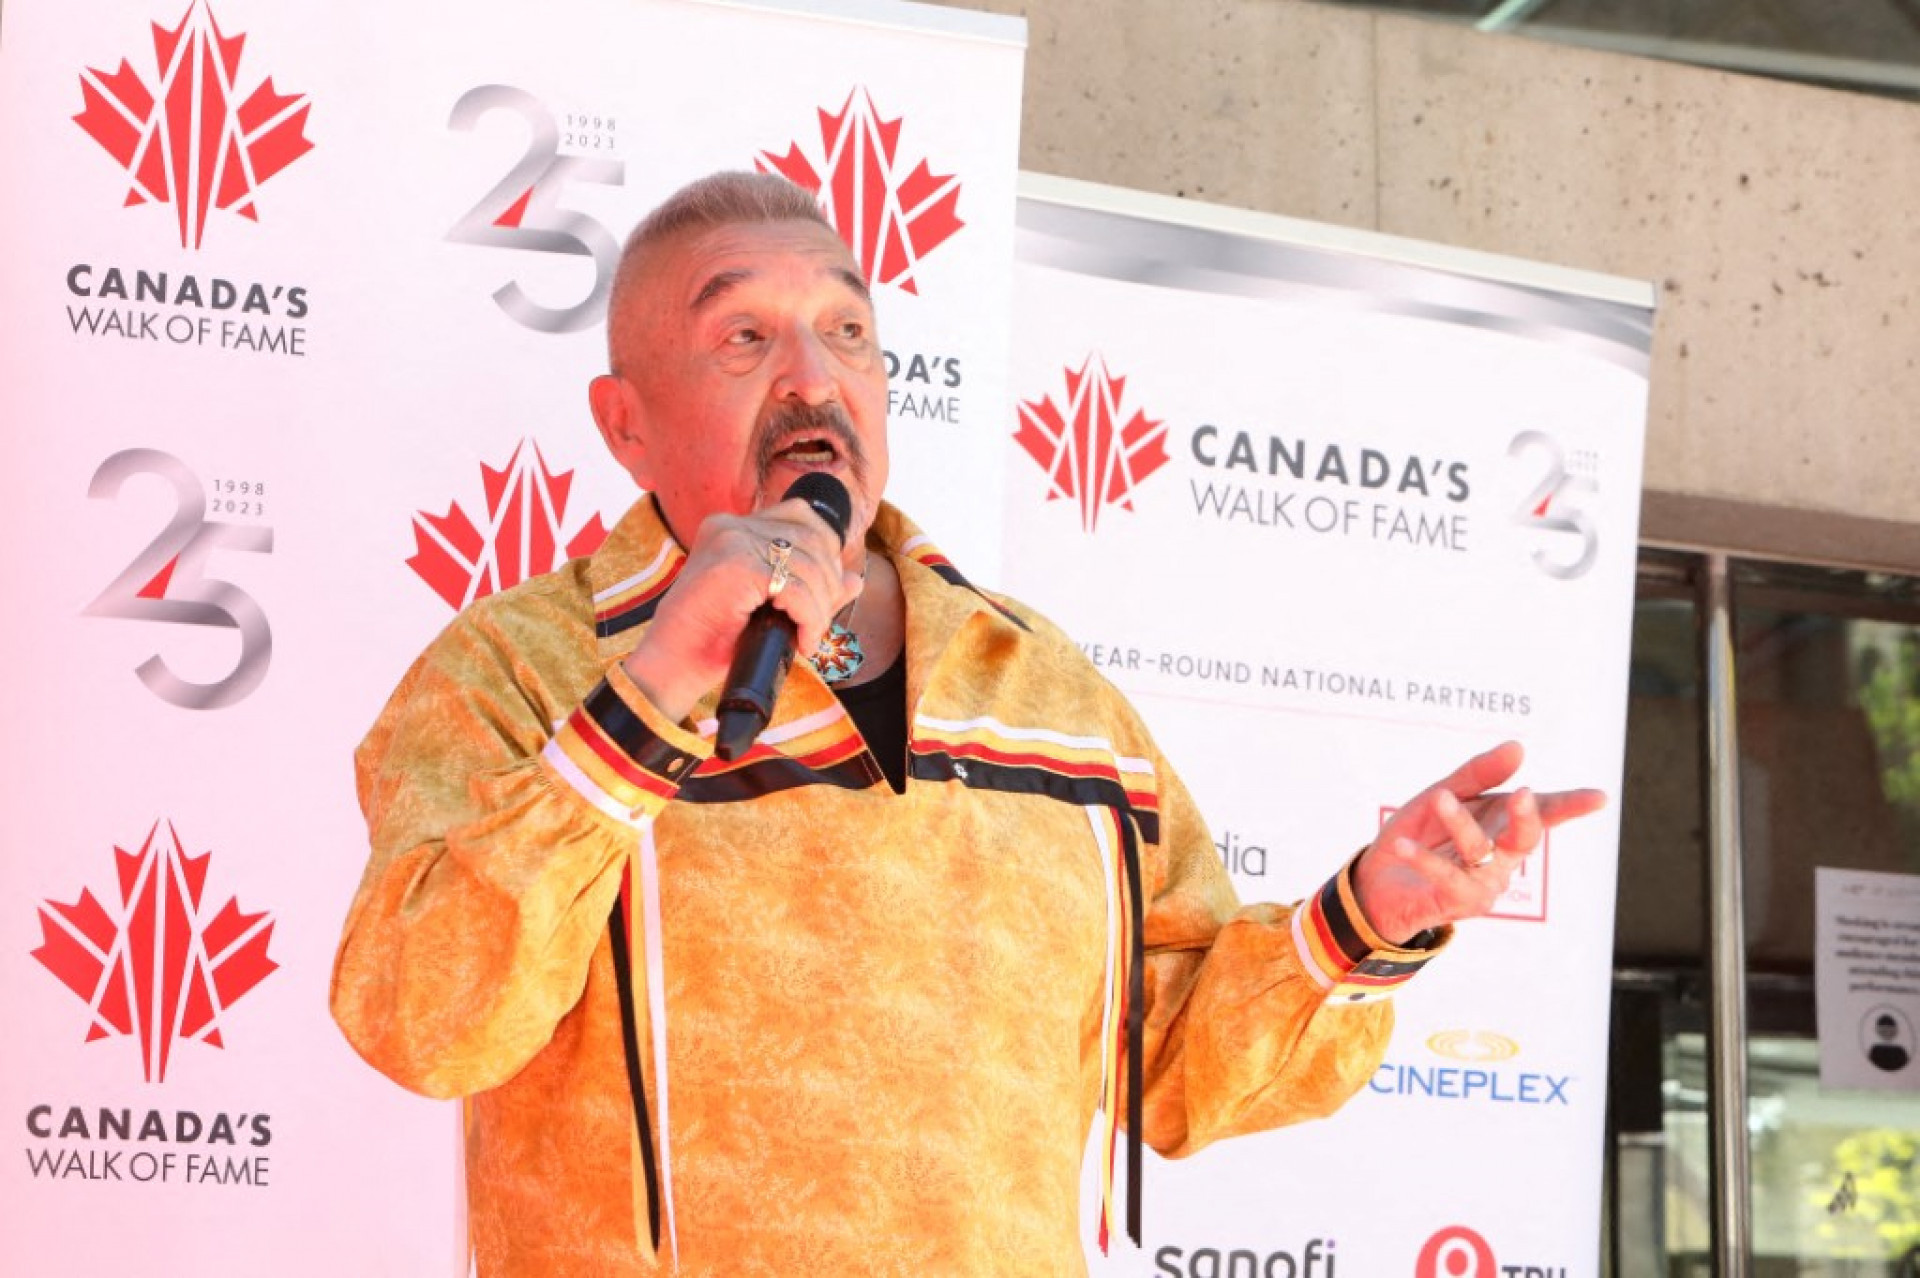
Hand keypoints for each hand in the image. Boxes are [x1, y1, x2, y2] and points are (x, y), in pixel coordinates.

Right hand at [621, 498, 861, 721]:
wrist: (670, 668)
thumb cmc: (712, 641)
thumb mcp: (768, 609)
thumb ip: (809, 589)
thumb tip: (855, 580)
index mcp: (733, 527)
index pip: (801, 514)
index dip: (826, 551)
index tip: (824, 593)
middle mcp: (731, 525)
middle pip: (813, 537)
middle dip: (828, 584)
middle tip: (817, 623)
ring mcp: (731, 542)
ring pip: (809, 565)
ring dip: (820, 609)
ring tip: (808, 637)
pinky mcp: (735, 566)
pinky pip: (797, 589)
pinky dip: (810, 619)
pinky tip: (802, 642)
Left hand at [1350, 741, 1605, 944]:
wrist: (1378, 879)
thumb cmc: (1418, 834)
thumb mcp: (1442, 793)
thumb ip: (1477, 773)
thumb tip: (1519, 747)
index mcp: (1502, 823)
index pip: (1543, 812)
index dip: (1571, 804)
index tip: (1600, 797)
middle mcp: (1502, 855)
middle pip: (1526, 837)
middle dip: (1528, 817)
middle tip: (1523, 794)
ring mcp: (1485, 882)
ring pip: (1482, 851)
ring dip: (1460, 824)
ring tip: (1439, 798)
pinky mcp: (1460, 903)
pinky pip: (1447, 877)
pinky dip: (1426, 859)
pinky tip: (1404, 845)